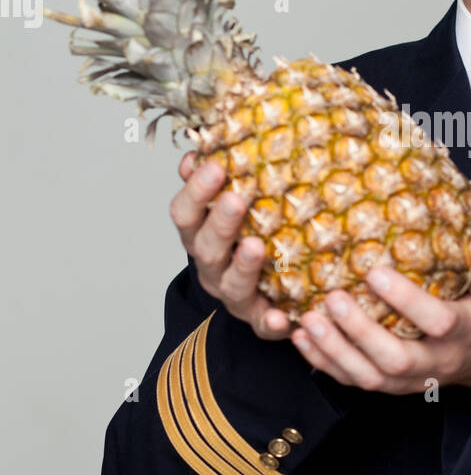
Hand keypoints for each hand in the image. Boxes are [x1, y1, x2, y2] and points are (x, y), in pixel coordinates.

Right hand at [170, 153, 293, 340]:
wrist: (258, 294)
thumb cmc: (244, 239)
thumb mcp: (226, 207)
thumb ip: (213, 180)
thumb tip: (201, 150)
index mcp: (200, 236)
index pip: (185, 214)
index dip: (195, 192)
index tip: (213, 166)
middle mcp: (212, 267)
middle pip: (207, 248)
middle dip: (220, 223)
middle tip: (236, 198)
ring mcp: (234, 295)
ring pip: (233, 285)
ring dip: (243, 267)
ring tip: (256, 247)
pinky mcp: (260, 320)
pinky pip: (263, 324)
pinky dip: (271, 322)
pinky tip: (282, 318)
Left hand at [290, 207, 470, 397]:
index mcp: (470, 328)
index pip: (440, 323)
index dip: (407, 302)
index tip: (376, 272)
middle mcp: (440, 360)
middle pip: (396, 359)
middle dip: (361, 332)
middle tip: (332, 297)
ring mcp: (414, 378)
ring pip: (370, 377)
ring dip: (336, 351)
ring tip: (308, 320)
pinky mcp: (392, 385)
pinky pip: (354, 382)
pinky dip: (325, 363)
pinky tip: (303, 336)